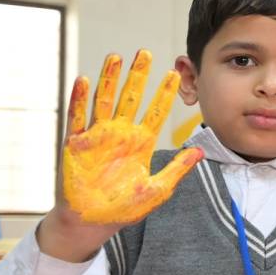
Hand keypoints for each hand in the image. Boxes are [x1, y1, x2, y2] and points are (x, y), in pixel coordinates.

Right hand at [58, 50, 203, 228]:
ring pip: (104, 100)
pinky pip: (77, 117)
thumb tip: (199, 151)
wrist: (93, 221)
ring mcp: (98, 136)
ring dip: (109, 79)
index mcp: (141, 143)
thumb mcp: (158, 189)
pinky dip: (79, 98)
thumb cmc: (124, 208)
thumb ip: (177, 169)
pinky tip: (83, 80)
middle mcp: (120, 134)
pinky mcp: (76, 144)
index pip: (156, 112)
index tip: (174, 74)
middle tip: (145, 53)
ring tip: (116, 57)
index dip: (164, 93)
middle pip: (130, 98)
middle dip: (138, 76)